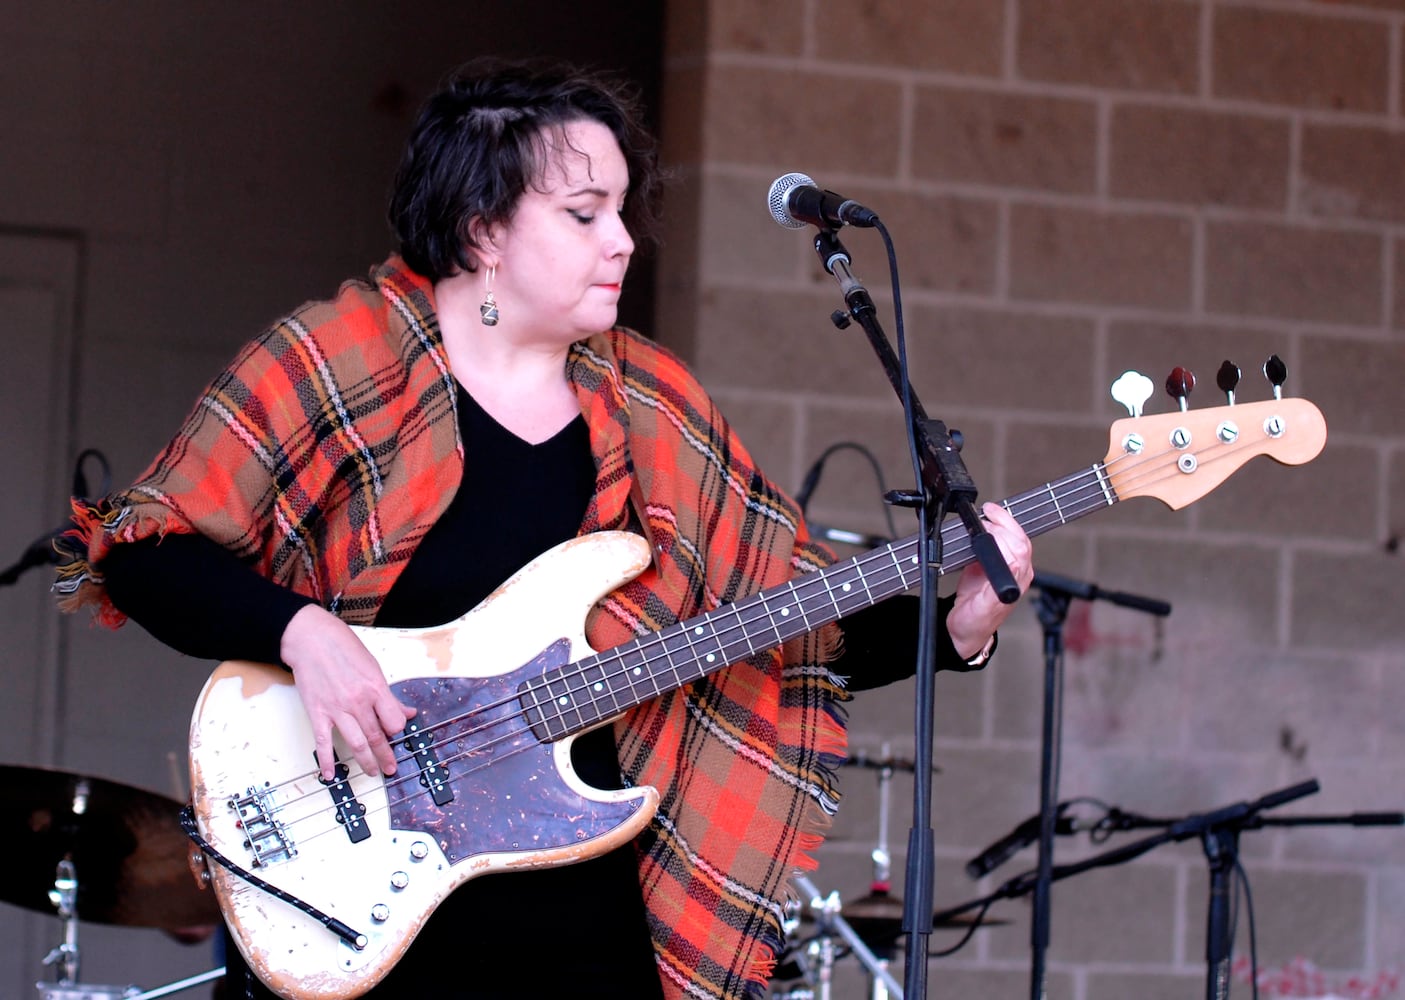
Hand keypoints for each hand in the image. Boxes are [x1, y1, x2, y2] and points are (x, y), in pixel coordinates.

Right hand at [279, 604, 415, 779]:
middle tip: (391, 769)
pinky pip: (324, 743)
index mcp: (376, 688)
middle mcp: (358, 702)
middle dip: (386, 756)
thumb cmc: (343, 647)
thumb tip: (407, 712)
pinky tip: (330, 774)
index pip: (394, 721)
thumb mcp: (374, 667)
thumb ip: (389, 695)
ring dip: (366, 762)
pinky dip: (327, 761)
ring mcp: (337, 710)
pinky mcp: (318, 713)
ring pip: (356, 743)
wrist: (311, 639)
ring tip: (372, 773)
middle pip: (377, 737)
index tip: (395, 734)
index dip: (397, 730)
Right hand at [946, 502, 1033, 658]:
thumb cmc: (974, 623)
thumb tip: (1012, 564)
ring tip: (987, 513)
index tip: (986, 523)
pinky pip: (1003, 542)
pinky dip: (995, 529)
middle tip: (985, 513)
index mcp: (1016, 582)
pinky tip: (985, 524)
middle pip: (1020, 539)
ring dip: (1002, 523)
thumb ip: (996, 589)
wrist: (965, 630)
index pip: (1018, 548)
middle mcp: (1017, 573)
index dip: (1004, 532)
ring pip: (1014, 538)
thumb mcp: (984, 608)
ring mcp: (1009, 568)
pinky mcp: (997, 565)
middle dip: (1004, 522)